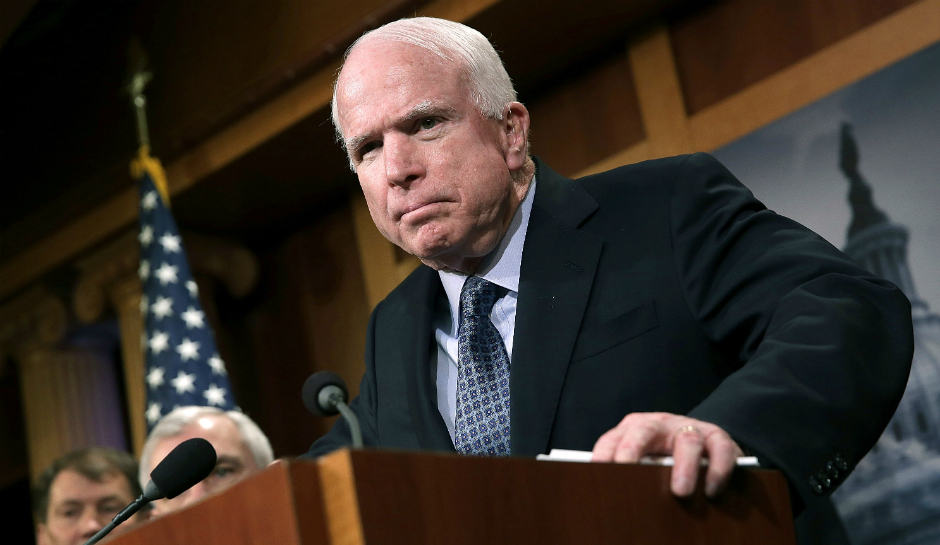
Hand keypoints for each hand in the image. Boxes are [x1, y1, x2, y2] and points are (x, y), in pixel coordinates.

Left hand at [591, 412, 743, 497]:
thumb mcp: (647, 457)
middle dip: (632, 450)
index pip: (613, 438)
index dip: (603, 454)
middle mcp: (661, 424)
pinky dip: (716, 469)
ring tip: (680, 492)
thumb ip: (631, 468)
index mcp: (636, 428)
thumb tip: (612, 492)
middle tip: (626, 470)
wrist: (707, 439)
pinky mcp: (718, 437)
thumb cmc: (668, 455)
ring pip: (687, 441)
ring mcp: (691, 428)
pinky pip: (720, 450)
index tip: (595, 471)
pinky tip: (710, 490)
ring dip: (684, 467)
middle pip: (643, 430)